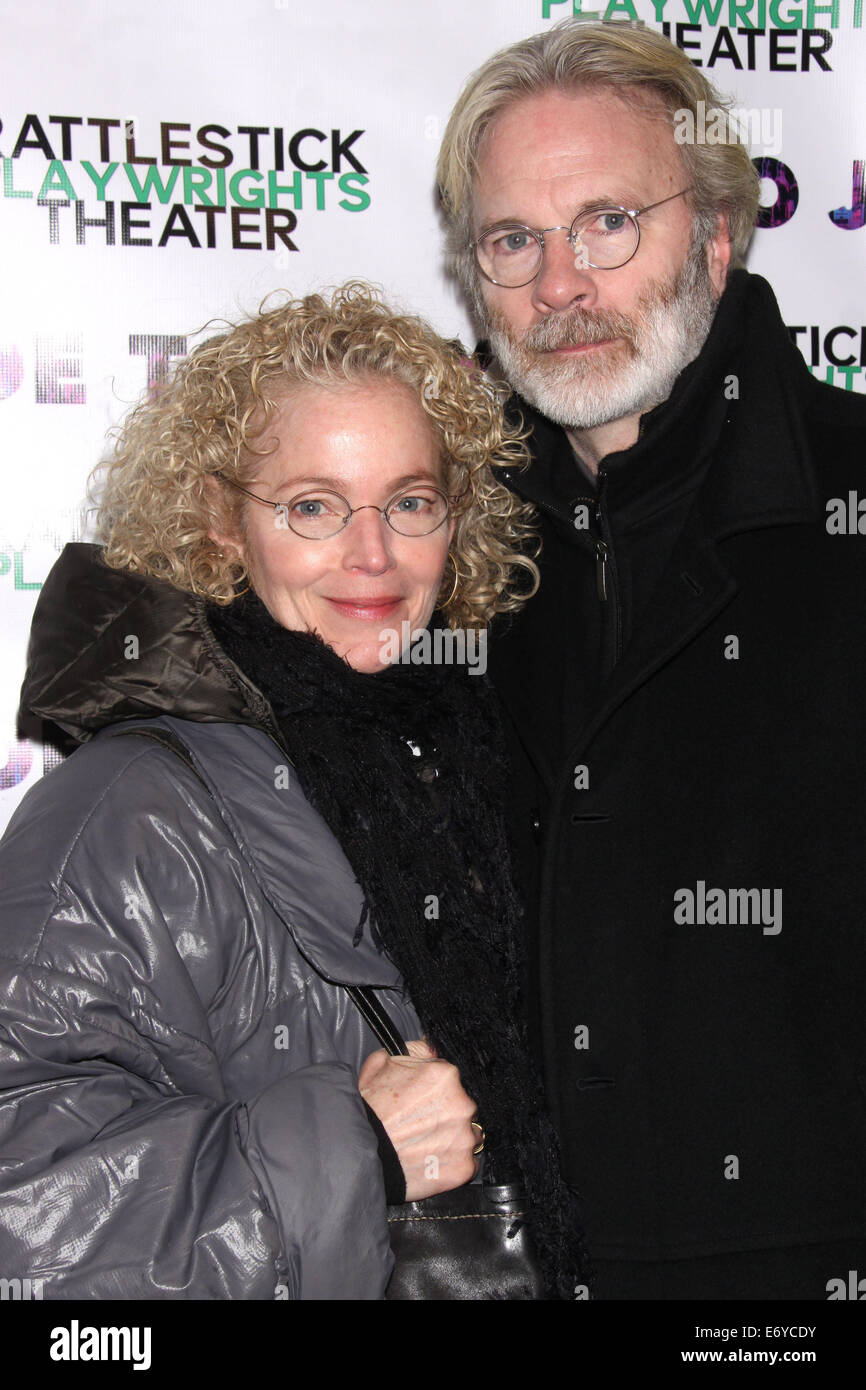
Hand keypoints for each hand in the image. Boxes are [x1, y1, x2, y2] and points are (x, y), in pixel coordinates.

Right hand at [359, 1039, 478, 1200]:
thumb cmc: (369, 1107)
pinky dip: (452, 1163)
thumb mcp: (382, 1062)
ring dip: (454, 1138)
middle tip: (423, 1124)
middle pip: (464, 1106)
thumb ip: (416, 1050)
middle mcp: (462, 1104)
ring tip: (427, 1144)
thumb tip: (433, 1047)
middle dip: (448, 1113)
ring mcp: (464, 1138)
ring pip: (468, 1135)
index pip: (453, 1079)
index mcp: (446, 1075)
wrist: (358, 1151)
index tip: (424, 1100)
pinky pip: (466, 1163)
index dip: (437, 1090)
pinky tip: (431, 1161)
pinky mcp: (463, 1168)